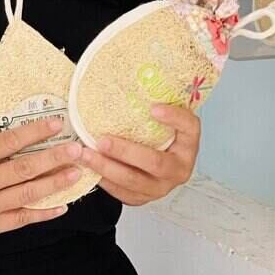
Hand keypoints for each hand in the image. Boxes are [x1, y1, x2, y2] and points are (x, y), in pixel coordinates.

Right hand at [0, 118, 82, 244]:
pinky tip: (62, 205)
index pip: (8, 142)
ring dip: (54, 183)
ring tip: (76, 173)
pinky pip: (21, 219)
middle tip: (77, 149)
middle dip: (53, 158)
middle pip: (23, 169)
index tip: (57, 123)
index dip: (34, 132)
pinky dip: (43, 213)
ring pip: (26, 194)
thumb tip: (16, 126)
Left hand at [72, 104, 199, 206]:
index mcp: (189, 146)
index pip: (189, 128)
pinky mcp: (142, 199)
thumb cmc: (161, 136)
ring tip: (85, 154)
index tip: (153, 107)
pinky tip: (88, 166)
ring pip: (132, 181)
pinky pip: (121, 192)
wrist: (161, 167)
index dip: (173, 118)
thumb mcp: (168, 122)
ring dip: (106, 167)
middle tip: (102, 140)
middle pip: (154, 162)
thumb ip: (161, 107)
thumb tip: (137, 75)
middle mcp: (179, 170)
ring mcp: (160, 188)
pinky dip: (103, 179)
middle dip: (125, 152)